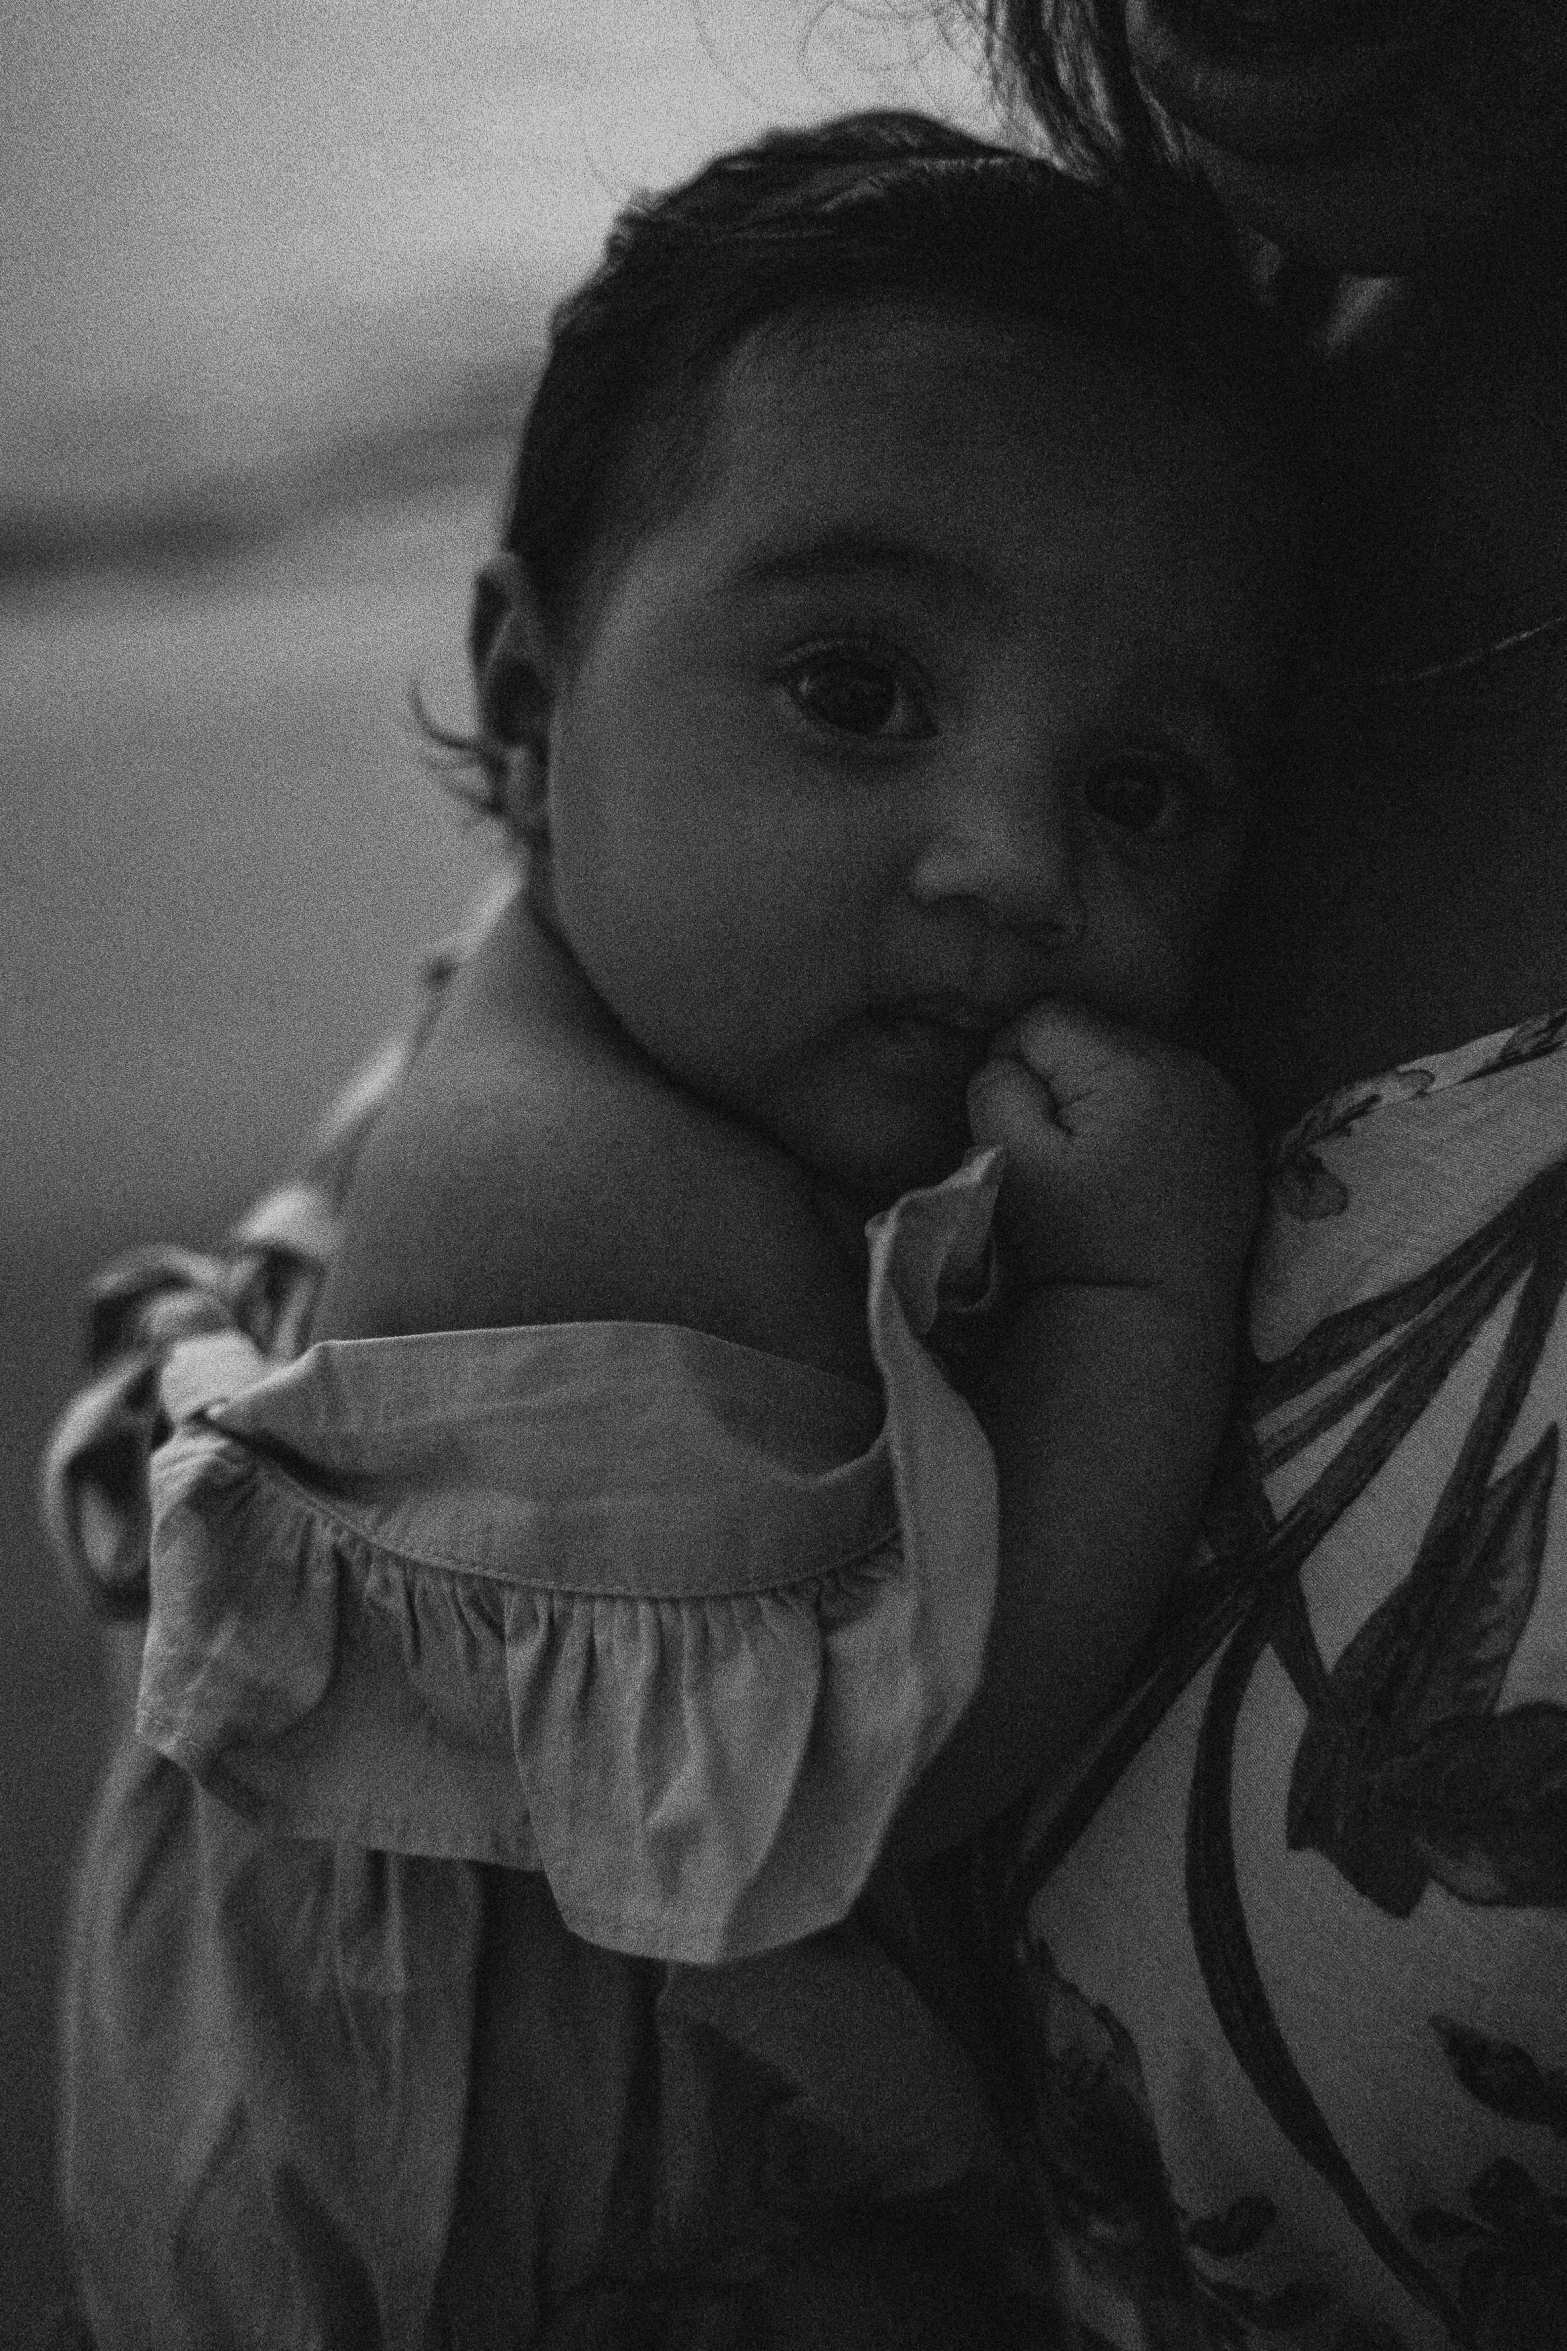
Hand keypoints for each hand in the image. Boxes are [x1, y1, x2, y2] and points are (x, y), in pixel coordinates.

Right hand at [967, 1001, 1258, 1297]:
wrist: (1156, 1311)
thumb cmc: (1076, 1242)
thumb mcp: (1010, 1162)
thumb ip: (996, 1088)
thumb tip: (1009, 1056)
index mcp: (1130, 1068)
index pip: (1045, 1018)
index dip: (1016, 1066)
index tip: (1030, 1130)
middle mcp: (1187, 1065)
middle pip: (1094, 1033)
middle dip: (1066, 1079)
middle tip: (1067, 1154)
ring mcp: (1220, 1093)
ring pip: (1132, 1058)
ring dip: (1108, 1094)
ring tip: (1106, 1164)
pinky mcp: (1236, 1122)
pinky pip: (1172, 1088)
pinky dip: (1148, 1113)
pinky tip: (1142, 1166)